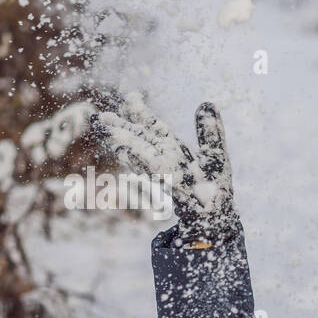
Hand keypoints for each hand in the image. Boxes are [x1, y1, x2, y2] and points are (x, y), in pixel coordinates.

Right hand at [88, 93, 237, 245]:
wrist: (216, 219)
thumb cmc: (213, 187)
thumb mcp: (215, 156)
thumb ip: (210, 132)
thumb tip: (207, 102)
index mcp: (175, 151)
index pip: (156, 129)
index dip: (143, 115)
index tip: (130, 97)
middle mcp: (169, 162)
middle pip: (144, 143)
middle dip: (124, 130)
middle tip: (101, 118)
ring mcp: (173, 179)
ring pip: (149, 160)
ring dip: (131, 148)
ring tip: (112, 136)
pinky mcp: (182, 194)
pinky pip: (165, 179)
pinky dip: (149, 169)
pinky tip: (130, 158)